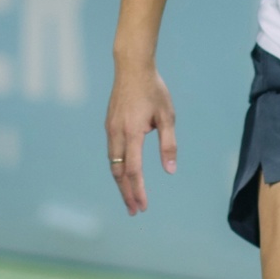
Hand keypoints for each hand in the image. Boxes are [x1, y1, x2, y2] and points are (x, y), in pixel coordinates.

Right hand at [105, 62, 177, 212]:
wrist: (131, 67)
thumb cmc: (153, 90)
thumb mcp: (167, 116)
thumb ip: (168, 143)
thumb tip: (170, 170)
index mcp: (132, 132)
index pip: (134, 170)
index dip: (138, 191)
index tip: (143, 206)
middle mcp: (116, 134)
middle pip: (119, 172)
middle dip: (126, 193)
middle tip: (134, 211)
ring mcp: (110, 129)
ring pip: (113, 164)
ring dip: (121, 183)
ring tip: (129, 197)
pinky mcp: (109, 125)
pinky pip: (112, 153)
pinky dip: (118, 168)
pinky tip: (125, 174)